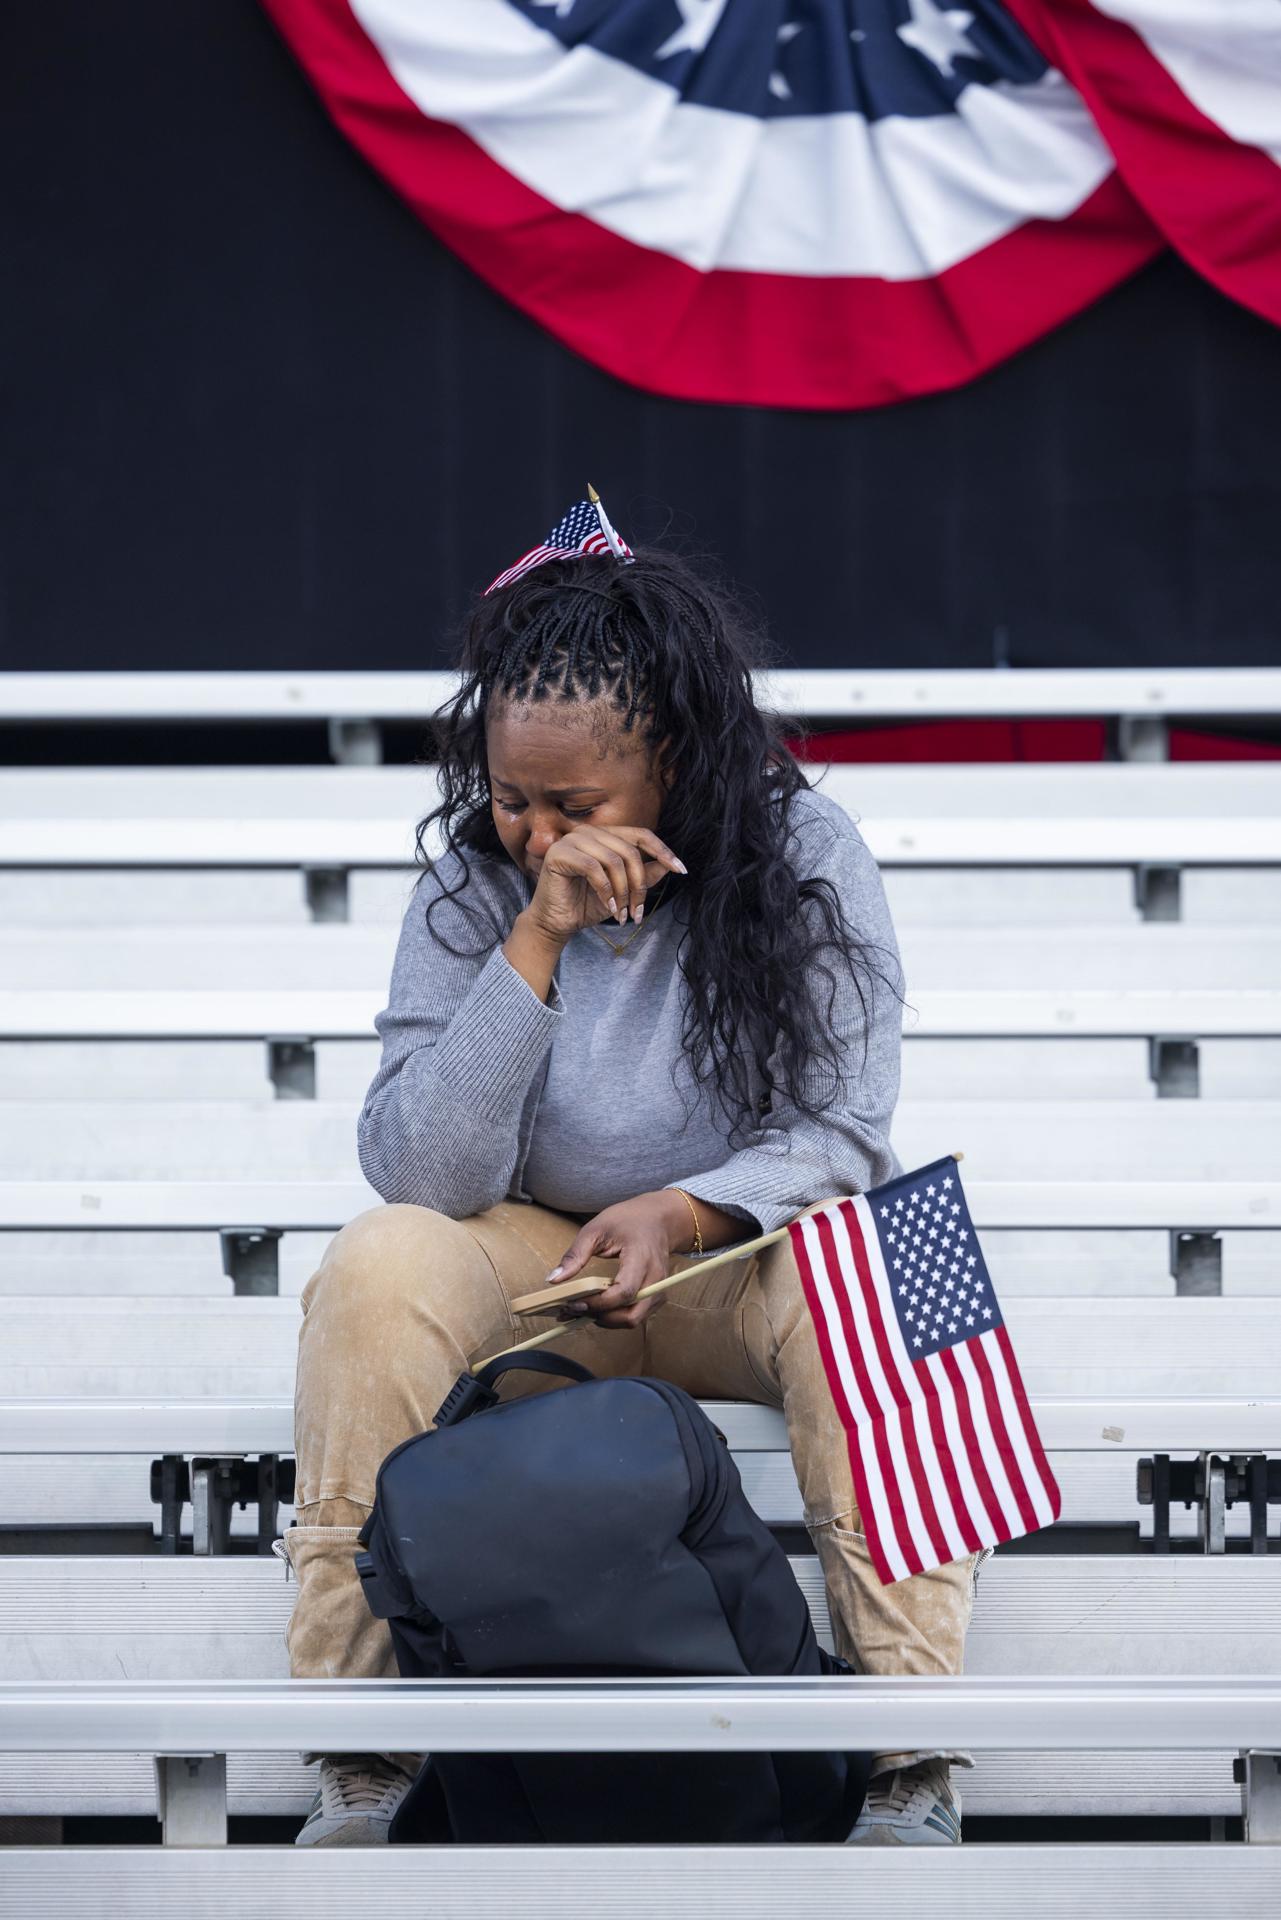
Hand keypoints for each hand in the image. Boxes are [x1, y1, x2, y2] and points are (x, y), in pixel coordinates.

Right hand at [525, 825, 686, 945]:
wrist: (557, 923)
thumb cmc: (587, 904)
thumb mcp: (623, 890)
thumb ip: (644, 875)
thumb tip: (670, 865)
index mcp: (604, 836)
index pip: (640, 835)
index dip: (663, 850)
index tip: (681, 870)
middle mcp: (588, 832)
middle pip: (630, 851)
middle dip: (639, 885)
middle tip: (637, 911)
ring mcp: (572, 840)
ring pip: (614, 861)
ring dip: (623, 892)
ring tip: (622, 914)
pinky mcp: (559, 854)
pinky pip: (594, 868)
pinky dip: (606, 891)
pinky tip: (607, 907)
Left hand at [545, 1191, 692, 1331]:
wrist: (658, 1218)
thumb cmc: (628, 1220)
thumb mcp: (596, 1229)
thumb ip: (575, 1255)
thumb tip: (553, 1280)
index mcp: (642, 1257)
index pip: (623, 1292)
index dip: (598, 1303)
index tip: (573, 1303)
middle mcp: (656, 1277)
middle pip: (632, 1315)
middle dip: (601, 1318)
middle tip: (575, 1309)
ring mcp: (659, 1288)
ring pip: (634, 1319)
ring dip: (607, 1320)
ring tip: (582, 1309)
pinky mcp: (656, 1295)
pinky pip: (637, 1314)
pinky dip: (615, 1317)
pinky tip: (597, 1307)